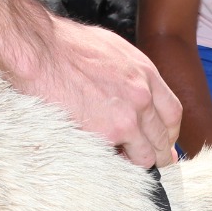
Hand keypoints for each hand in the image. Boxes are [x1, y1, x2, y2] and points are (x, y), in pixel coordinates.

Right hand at [11, 17, 182, 167]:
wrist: (40, 49)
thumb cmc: (65, 45)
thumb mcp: (111, 50)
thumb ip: (128, 74)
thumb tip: (134, 92)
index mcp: (145, 73)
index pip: (171, 112)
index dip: (168, 132)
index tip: (162, 142)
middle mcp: (143, 95)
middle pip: (162, 138)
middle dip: (157, 153)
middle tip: (149, 162)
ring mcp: (128, 117)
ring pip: (145, 155)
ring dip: (137, 163)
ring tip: (124, 164)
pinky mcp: (108, 134)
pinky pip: (121, 160)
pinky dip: (116, 165)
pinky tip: (105, 161)